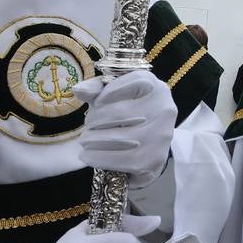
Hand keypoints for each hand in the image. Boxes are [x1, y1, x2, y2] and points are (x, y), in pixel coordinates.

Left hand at [74, 71, 175, 188]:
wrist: (150, 144)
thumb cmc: (129, 113)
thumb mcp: (116, 94)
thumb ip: (98, 87)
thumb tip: (79, 90)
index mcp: (157, 89)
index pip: (133, 82)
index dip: (109, 92)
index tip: (97, 102)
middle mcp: (164, 111)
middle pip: (117, 113)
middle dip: (94, 121)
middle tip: (88, 126)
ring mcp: (160, 137)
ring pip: (113, 138)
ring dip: (91, 140)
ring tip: (86, 141)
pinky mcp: (152, 159)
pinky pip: (116, 159)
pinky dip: (96, 157)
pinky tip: (89, 155)